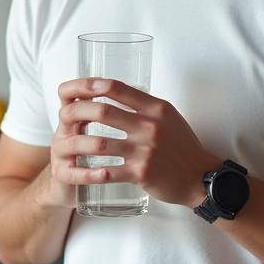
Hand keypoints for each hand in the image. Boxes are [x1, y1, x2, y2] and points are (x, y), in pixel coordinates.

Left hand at [53, 77, 221, 207]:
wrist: (199, 177)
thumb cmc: (182, 145)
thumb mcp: (169, 117)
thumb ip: (145, 106)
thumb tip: (118, 92)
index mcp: (156, 108)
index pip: (118, 88)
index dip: (91, 85)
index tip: (77, 88)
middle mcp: (150, 126)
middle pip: (103, 112)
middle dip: (77, 111)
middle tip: (64, 114)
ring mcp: (145, 150)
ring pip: (100, 142)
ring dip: (77, 143)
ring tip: (64, 142)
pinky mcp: (141, 173)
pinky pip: (107, 171)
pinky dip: (90, 171)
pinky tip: (79, 169)